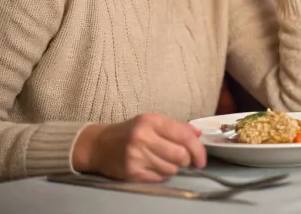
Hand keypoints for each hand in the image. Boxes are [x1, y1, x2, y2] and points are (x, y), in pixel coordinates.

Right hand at [72, 113, 206, 181]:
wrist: (99, 145)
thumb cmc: (130, 132)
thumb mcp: (151, 122)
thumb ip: (176, 127)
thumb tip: (198, 135)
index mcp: (151, 121)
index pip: (184, 135)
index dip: (198, 149)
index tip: (201, 158)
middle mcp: (143, 137)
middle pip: (180, 155)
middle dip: (187, 160)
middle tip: (183, 160)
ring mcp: (136, 156)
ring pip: (171, 169)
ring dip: (173, 168)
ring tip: (164, 161)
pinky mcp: (131, 172)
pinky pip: (158, 178)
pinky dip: (161, 175)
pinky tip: (154, 167)